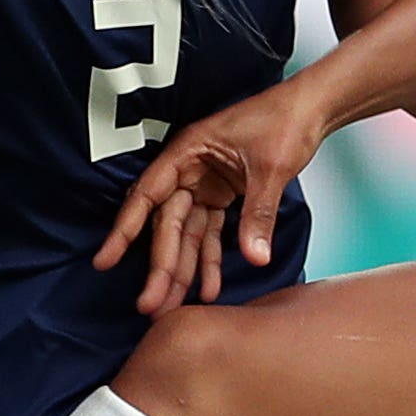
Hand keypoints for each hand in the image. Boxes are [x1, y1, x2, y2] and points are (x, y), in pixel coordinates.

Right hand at [97, 78, 333, 312]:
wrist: (309, 108)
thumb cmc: (284, 122)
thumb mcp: (271, 169)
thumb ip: (258, 213)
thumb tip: (255, 257)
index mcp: (188, 152)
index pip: (148, 196)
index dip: (125, 230)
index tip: (105, 260)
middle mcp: (189, 170)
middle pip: (168, 224)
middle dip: (161, 266)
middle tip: (150, 305)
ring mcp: (204, 184)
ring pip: (187, 235)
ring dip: (182, 270)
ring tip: (172, 307)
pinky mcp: (221, 195)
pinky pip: (210, 233)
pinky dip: (210, 260)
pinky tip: (207, 288)